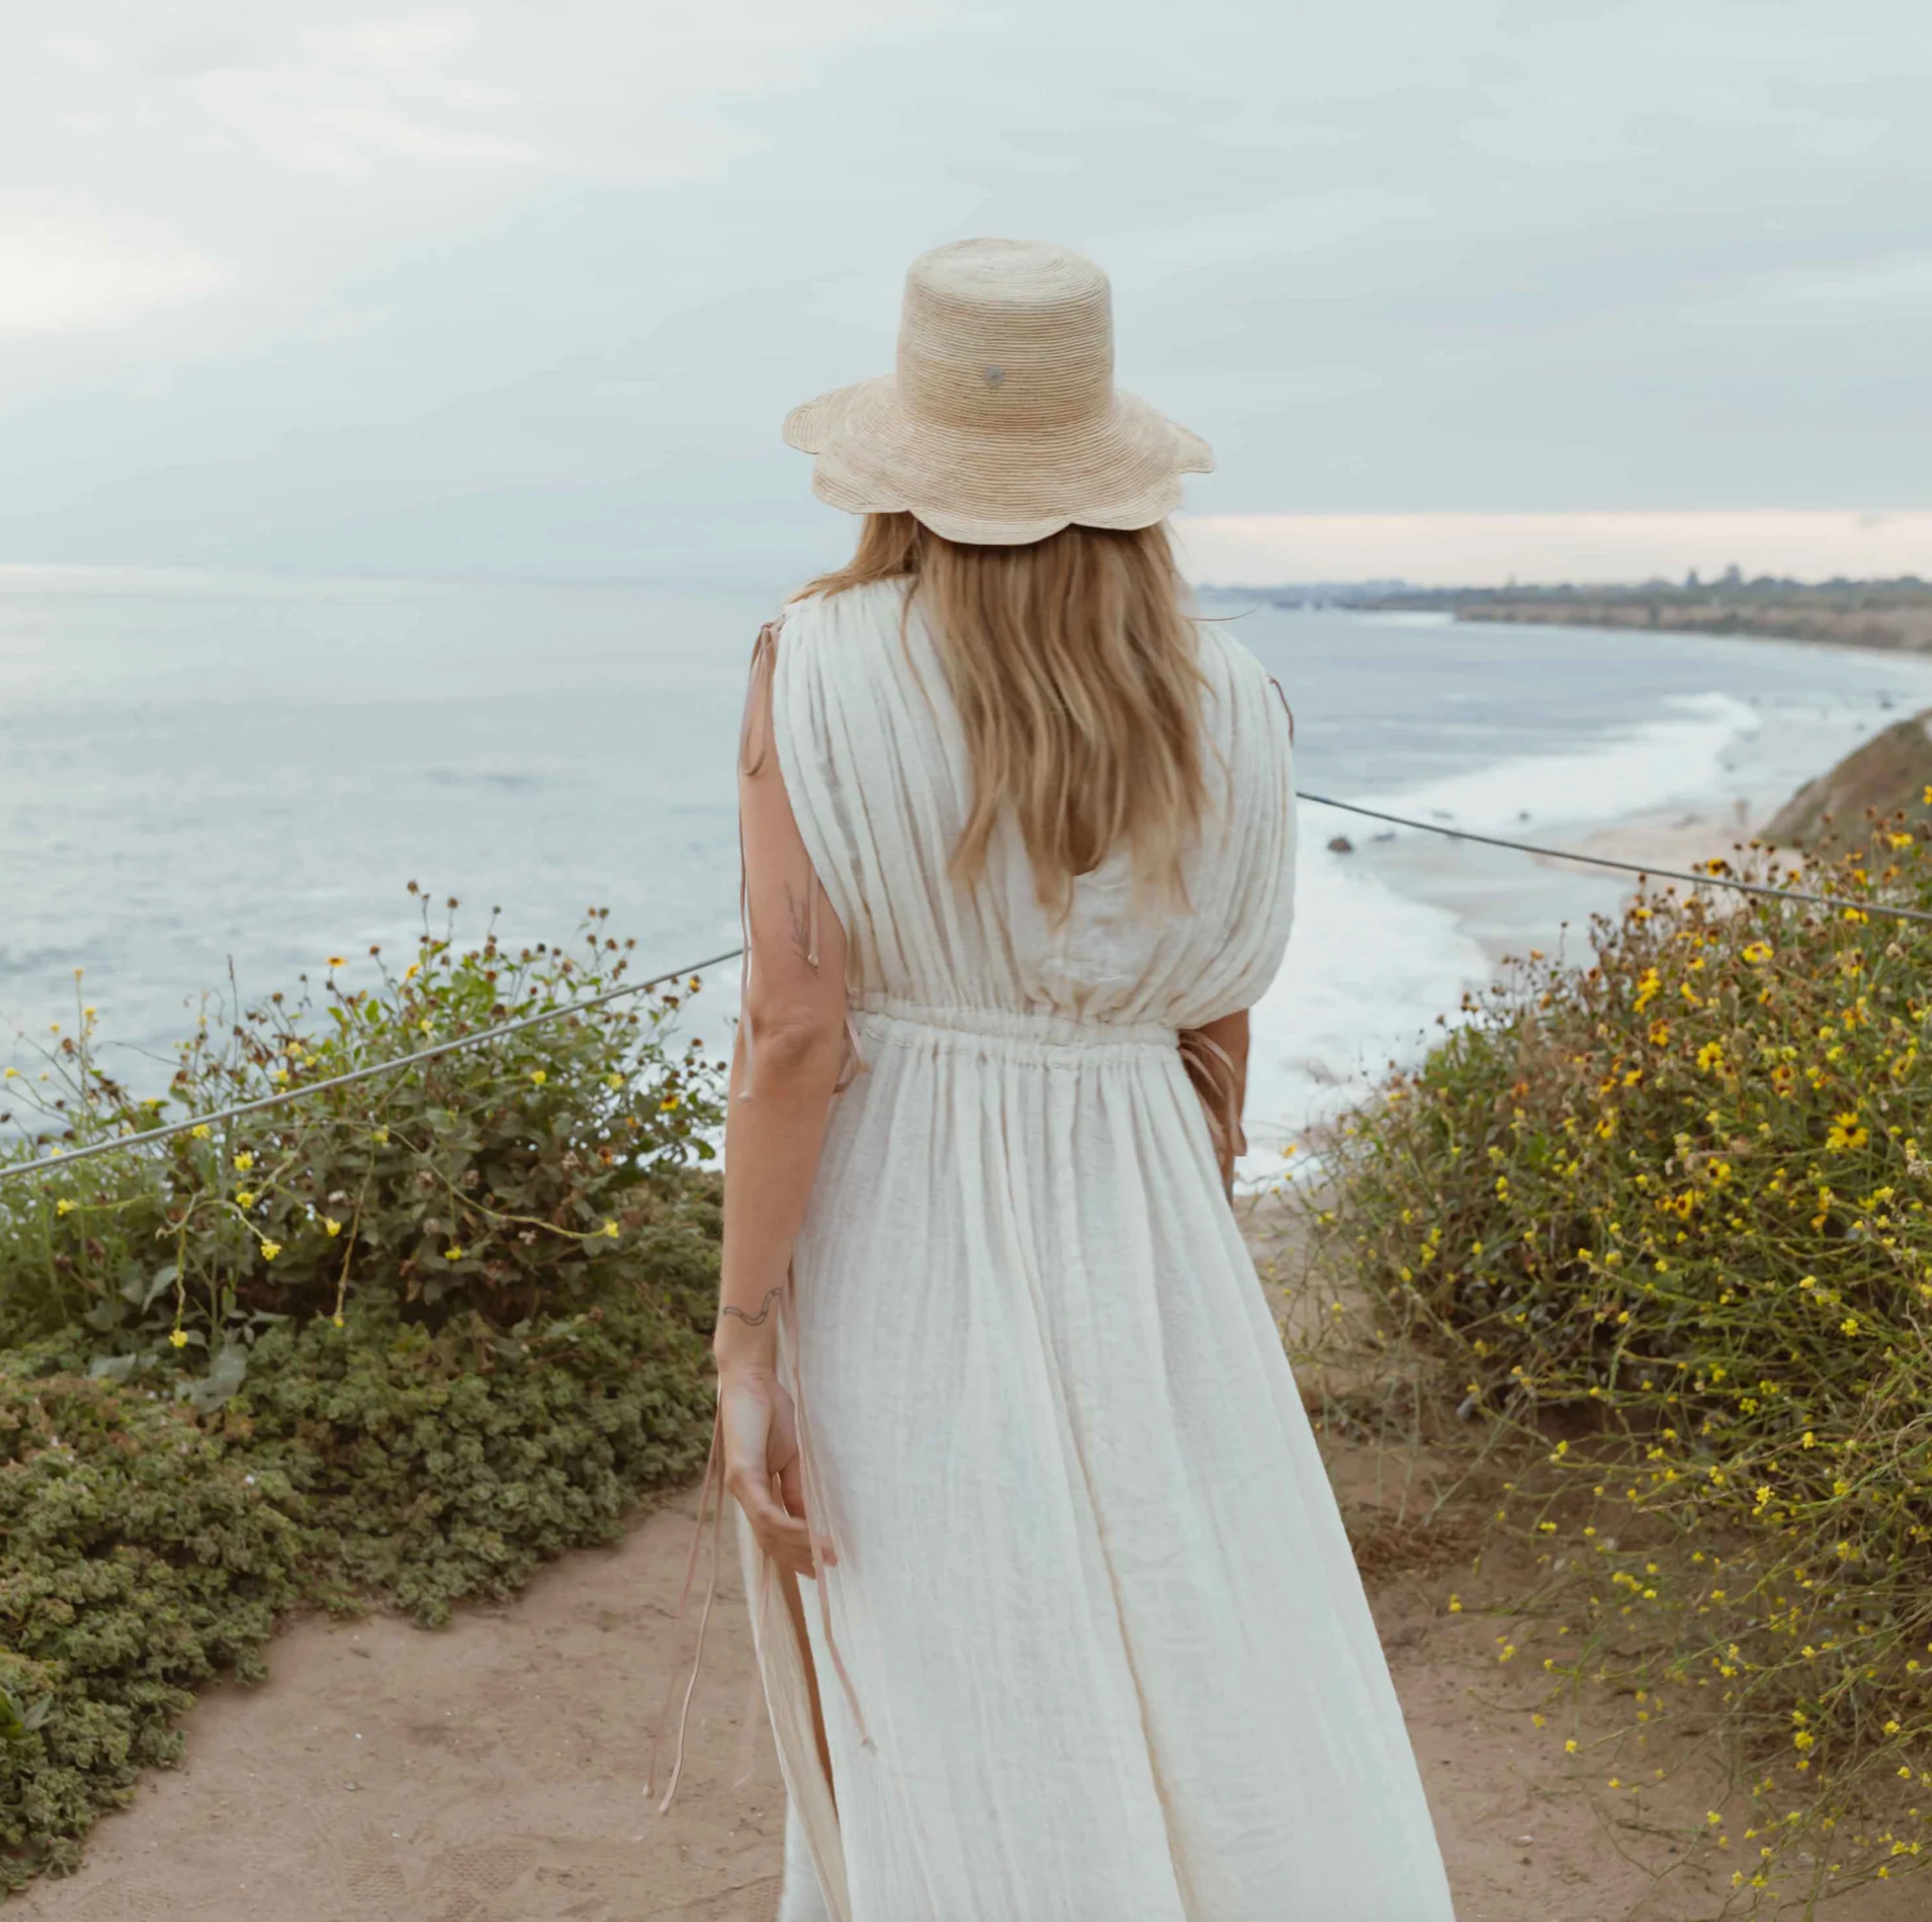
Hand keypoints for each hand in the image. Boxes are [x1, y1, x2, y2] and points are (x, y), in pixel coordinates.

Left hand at [718, 1363, 835, 1579]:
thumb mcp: (790, 1457)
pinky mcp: (742, 1475)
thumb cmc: (770, 1411)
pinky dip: (789, 1527)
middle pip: (769, 1539)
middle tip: (825, 1570)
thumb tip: (809, 1520)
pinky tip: (810, 1535)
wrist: (752, 1379)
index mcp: (754, 1488)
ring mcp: (740, 1486)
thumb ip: (794, 1489)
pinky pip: (766, 1512)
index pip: (771, 1531)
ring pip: (769, 1531)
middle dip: (798, 1557)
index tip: (818, 1566)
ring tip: (827, 1554)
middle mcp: (743, 1492)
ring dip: (799, 1546)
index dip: (793, 1551)